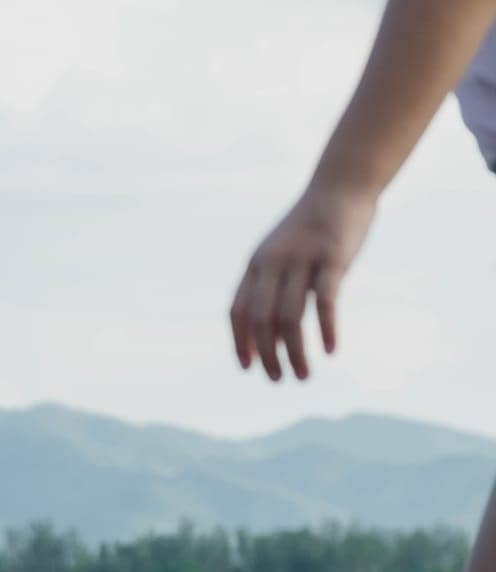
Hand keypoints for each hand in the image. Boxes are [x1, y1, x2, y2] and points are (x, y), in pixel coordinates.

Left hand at [230, 182, 376, 380]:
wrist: (340, 186)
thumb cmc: (310, 228)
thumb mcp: (280, 254)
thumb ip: (272, 288)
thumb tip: (270, 335)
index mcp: (255, 265)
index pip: (237, 312)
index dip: (240, 342)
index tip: (249, 368)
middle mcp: (272, 263)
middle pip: (261, 320)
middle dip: (268, 355)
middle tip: (278, 379)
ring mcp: (302, 259)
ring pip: (291, 317)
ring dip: (295, 353)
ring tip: (302, 375)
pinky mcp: (333, 257)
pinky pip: (326, 301)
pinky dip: (327, 329)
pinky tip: (330, 350)